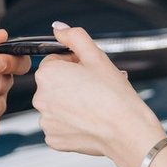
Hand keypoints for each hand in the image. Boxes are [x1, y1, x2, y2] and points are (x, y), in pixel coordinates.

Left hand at [32, 22, 161, 166]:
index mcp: (47, 74)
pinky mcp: (53, 139)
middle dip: (72, 84)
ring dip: (71, 104)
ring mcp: (45, 121)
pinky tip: (89, 122)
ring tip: (95, 106)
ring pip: (57, 106)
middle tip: (95, 89)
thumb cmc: (114, 94)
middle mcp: (40, 98)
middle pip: (55, 84)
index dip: (74, 64)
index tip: (90, 72)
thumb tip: (58, 28)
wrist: (127, 130)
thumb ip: (74, 36)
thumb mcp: (97, 56)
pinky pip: (60, 126)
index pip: (55, 61)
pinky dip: (72, 124)